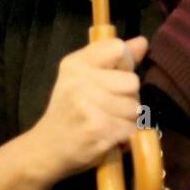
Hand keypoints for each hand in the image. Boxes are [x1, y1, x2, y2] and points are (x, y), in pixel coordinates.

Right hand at [26, 36, 147, 182]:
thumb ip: (112, 59)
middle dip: (128, 96)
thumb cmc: (68, 110)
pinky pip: (132, 128)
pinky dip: (125, 136)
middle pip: (132, 81)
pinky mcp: (99, 131)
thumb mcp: (81, 77)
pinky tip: (110, 135)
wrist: (46, 148)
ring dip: (128, 118)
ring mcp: (88, 107)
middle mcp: (80, 81)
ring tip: (109, 122)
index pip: (118, 48)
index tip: (114, 77)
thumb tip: (142, 42)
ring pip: (135, 107)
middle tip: (110, 106)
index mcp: (76, 64)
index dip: (124, 64)